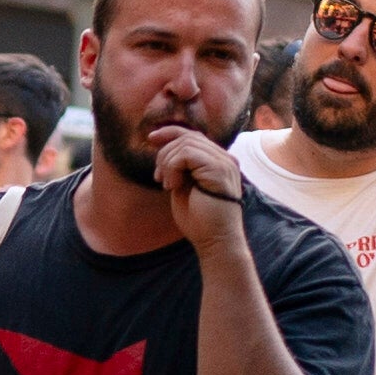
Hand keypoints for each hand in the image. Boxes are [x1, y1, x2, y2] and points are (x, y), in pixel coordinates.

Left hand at [150, 120, 249, 234]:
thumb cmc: (199, 221)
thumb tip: (163, 151)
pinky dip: (172, 168)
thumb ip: (179, 168)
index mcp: (217, 162)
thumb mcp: (184, 187)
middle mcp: (224, 159)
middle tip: (158, 177)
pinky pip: (186, 154)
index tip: (150, 139)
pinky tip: (173, 186)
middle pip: (187, 136)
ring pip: (185, 143)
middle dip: (164, 153)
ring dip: (167, 163)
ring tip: (167, 185)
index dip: (170, 133)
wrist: (215, 241)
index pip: (193, 135)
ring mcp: (224, 162)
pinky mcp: (218, 169)